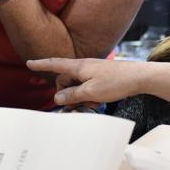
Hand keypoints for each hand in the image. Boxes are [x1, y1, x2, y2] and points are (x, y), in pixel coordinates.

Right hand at [26, 58, 145, 105]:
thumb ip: (72, 95)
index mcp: (79, 67)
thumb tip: (57, 97)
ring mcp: (93, 71)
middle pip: (65, 80)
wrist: (140, 77)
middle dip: (67, 93)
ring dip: (80, 97)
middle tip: (76, 106)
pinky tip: (99, 102)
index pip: (55, 64)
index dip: (41, 65)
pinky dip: (89, 95)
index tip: (29, 63)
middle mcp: (84, 66)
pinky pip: (88, 87)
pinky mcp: (101, 77)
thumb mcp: (91, 92)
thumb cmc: (116, 82)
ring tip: (93, 104)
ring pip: (77, 86)